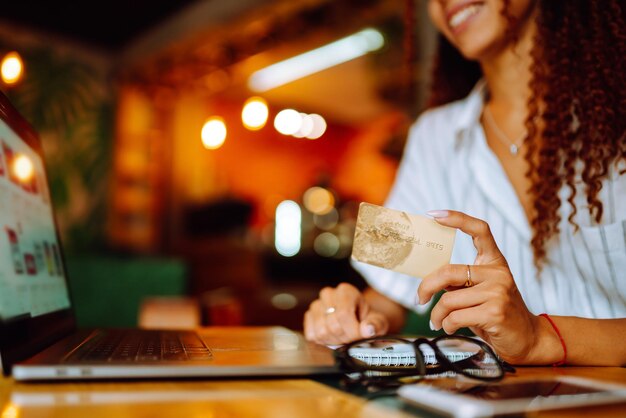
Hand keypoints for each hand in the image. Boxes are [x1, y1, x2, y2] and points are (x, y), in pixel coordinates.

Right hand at [303, 283, 388, 344]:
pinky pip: (311, 335)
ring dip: (334, 341)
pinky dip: (323, 341)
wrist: (357, 318)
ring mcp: (316, 305)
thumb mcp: (378, 321)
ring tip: (343, 337)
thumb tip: (367, 330)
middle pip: (333, 326)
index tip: (360, 336)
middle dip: (345, 338)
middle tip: (353, 338)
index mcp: (346, 291)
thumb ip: (375, 325)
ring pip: (321, 332)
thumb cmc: (367, 319)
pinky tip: (333, 337)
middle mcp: (328, 294)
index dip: (352, 331)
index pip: (344, 314)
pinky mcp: (308, 316)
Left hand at [417, 210, 542, 363]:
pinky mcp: (495, 313)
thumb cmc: (496, 313)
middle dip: (426, 287)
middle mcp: (498, 273)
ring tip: (439, 322)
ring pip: (448, 300)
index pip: (479, 230)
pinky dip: (446, 325)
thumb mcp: (481, 291)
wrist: (528, 339)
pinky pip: (455, 317)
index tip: (434, 214)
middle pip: (448, 272)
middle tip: (419, 299)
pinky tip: (450, 328)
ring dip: (437, 315)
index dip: (457, 219)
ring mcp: (498, 292)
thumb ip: (460, 281)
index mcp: (494, 262)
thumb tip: (429, 278)